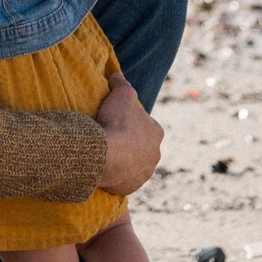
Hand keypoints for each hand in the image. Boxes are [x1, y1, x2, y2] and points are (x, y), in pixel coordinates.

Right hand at [94, 72, 161, 194]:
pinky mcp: (131, 187)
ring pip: (134, 164)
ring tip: (106, 154)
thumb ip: (121, 83)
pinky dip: (116, 175)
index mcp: (157, 133)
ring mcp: (144, 173)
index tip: (117, 121)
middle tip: (111, 138)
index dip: (131, 121)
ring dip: (124, 160)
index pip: (145, 125)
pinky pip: (124, 180)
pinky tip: (104, 168)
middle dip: (129, 143)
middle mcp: (155, 155)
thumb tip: (117, 75)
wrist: (105, 155)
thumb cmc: (117, 123)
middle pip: (141, 146)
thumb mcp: (121, 94)